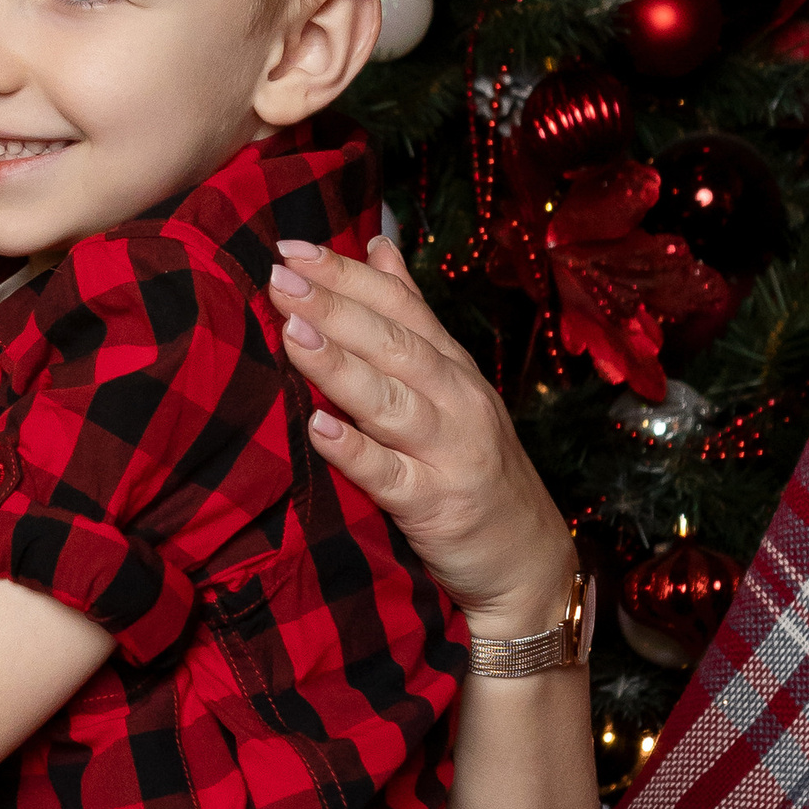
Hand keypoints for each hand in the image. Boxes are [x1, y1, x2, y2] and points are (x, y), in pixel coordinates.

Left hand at [270, 236, 569, 631]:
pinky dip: (356, 452)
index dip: (347, 274)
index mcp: (453, 367)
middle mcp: (456, 401)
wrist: (527, 563)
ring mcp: (448, 454)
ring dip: (340, 365)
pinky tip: (319, 429)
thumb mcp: (452, 384)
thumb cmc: (474, 466)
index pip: (400, 306)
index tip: (292, 245)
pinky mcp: (436, 508)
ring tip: (292, 331)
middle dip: (335, 306)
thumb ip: (412, 316)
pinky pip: (390, 477)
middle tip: (281, 274)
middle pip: (393, 344)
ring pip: (390, 400)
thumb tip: (376, 247)